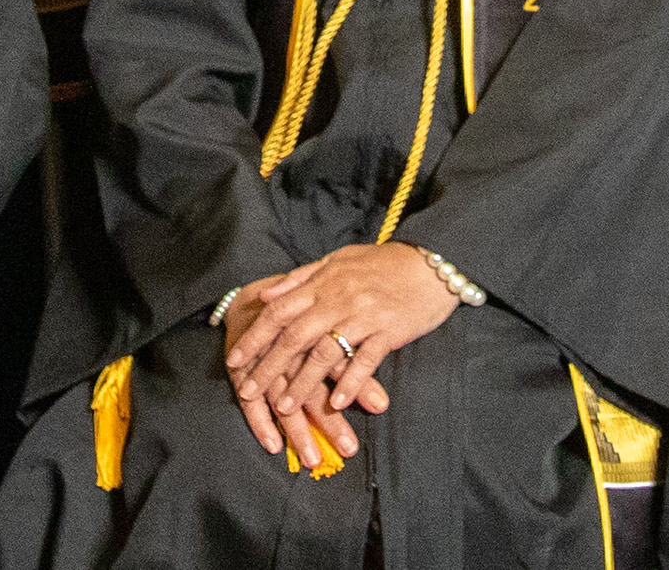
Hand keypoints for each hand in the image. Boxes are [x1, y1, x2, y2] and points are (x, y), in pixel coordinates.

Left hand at [218, 244, 456, 471]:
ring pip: (325, 352)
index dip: (255, 337)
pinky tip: (337, 403)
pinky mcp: (390, 329)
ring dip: (302, 383)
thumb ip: (302, 278)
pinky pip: (366, 359)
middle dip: (268, 367)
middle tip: (248, 392)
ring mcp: (364, 315)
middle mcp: (339, 298)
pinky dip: (350, 382)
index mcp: (324, 281)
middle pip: (295, 336)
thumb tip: (266, 295)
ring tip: (284, 407)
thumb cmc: (384, 264)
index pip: (279, 310)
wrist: (433, 263)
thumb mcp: (338, 261)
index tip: (234, 360)